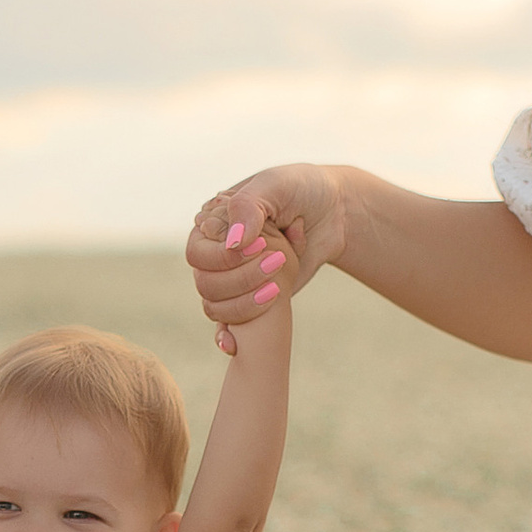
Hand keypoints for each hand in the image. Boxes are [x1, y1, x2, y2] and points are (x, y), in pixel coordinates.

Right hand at [186, 166, 346, 353]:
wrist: (334, 212)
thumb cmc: (301, 190)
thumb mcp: (275, 187)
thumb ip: (248, 208)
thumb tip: (232, 244)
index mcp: (212, 224)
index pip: (197, 252)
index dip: (224, 257)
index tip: (261, 245)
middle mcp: (215, 253)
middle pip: (204, 282)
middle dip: (241, 279)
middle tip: (278, 263)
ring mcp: (231, 279)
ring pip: (215, 306)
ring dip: (244, 303)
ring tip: (279, 286)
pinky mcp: (249, 299)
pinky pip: (227, 324)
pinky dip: (228, 336)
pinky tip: (234, 345)